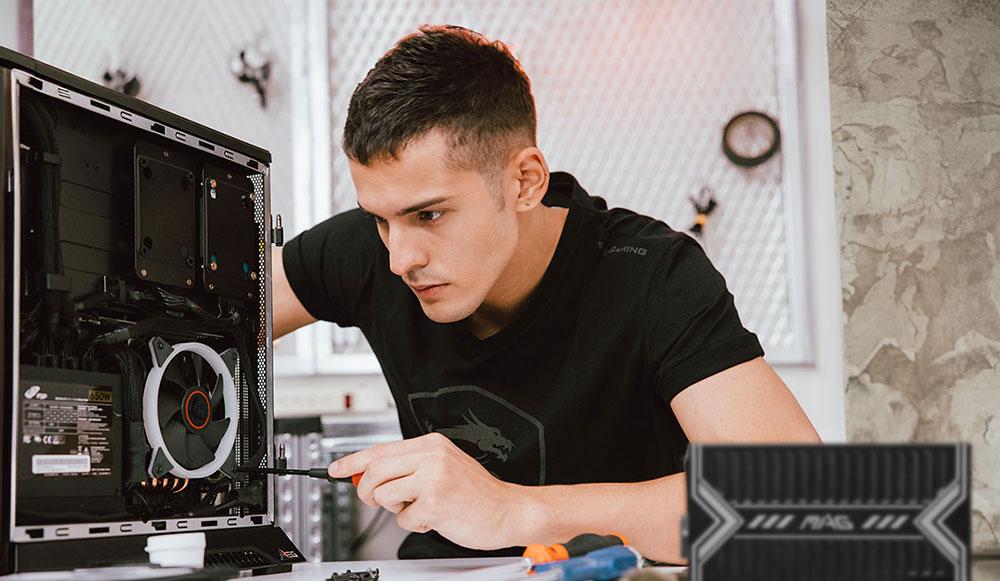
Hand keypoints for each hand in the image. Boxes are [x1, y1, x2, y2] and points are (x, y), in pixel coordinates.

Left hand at [328, 432, 528, 549]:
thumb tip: (368, 474)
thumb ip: (408, 467)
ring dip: (395, 509)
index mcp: (432, 444)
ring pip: (382, 495)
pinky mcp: (434, 503)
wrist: (508, 510)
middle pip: (373, 471)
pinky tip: (434, 518)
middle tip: (377, 500)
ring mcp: (432, 479)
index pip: (380, 449)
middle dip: (367, 491)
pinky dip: (413, 524)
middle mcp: (431, 457)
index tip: (334, 469)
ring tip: (418, 508)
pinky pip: (402, 518)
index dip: (351, 461)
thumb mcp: (444, 467)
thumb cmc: (477, 493)